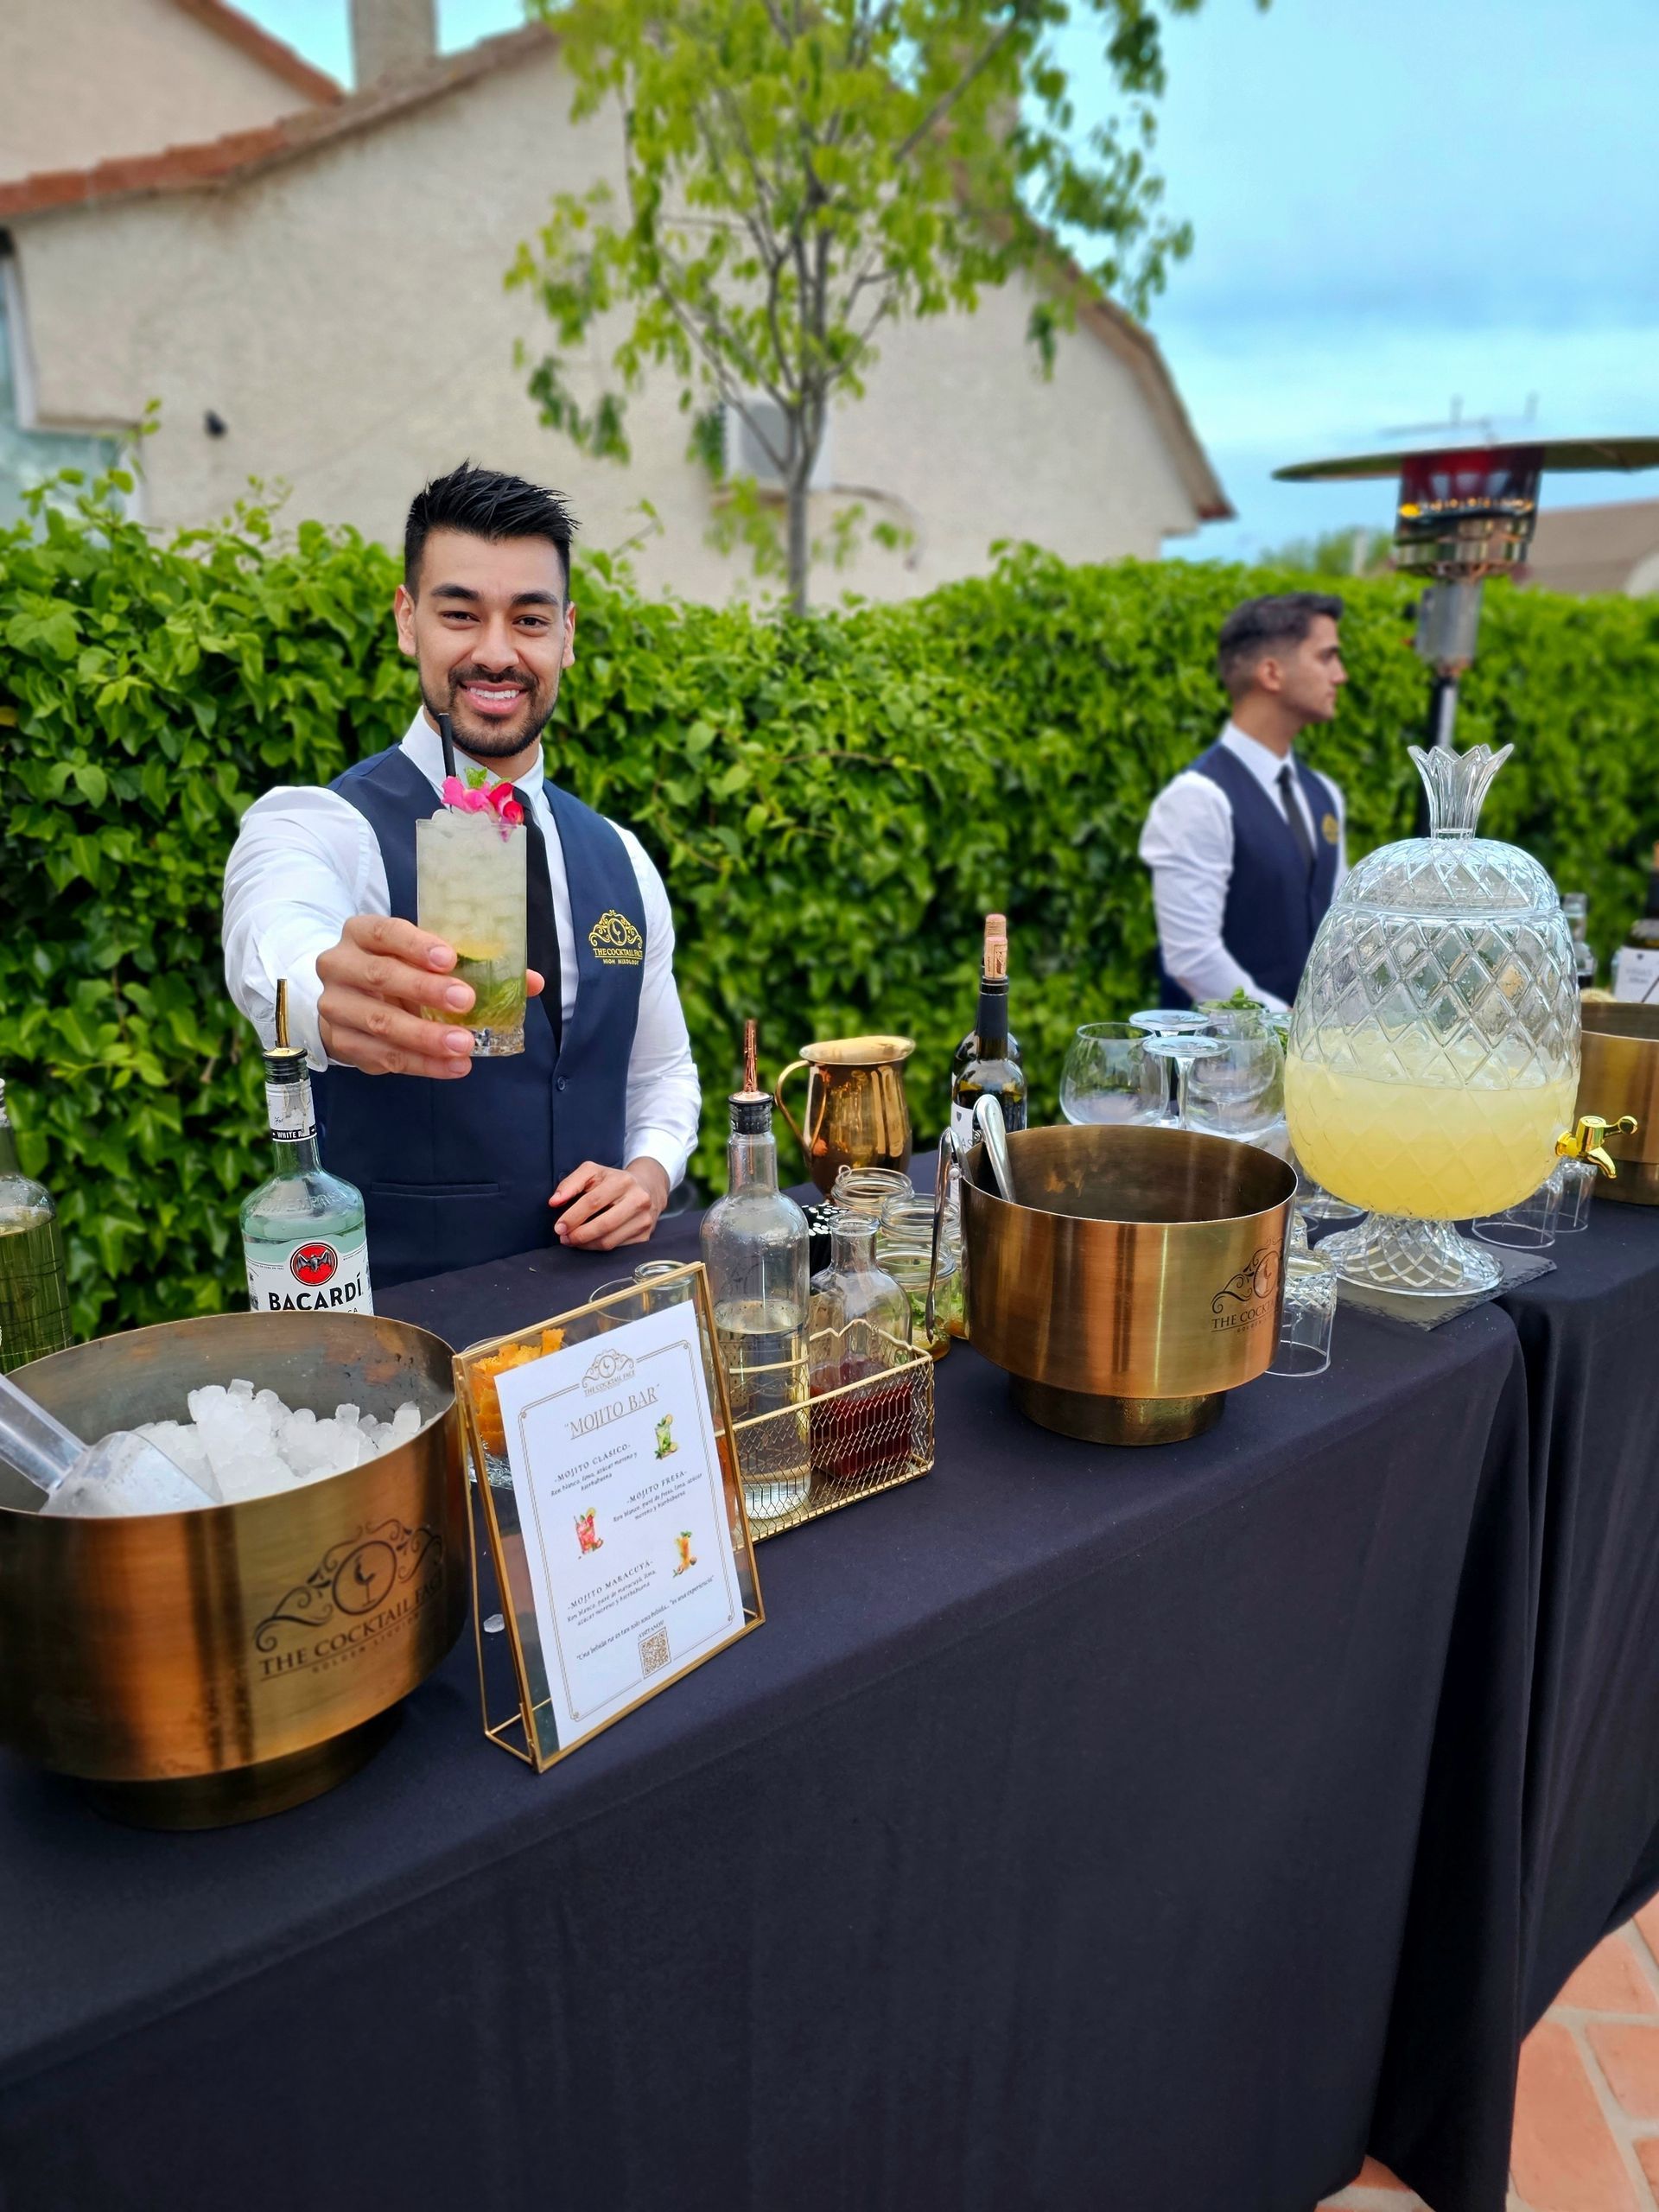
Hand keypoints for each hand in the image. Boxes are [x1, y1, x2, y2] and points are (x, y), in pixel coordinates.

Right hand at [315, 915, 542, 1078]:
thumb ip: (472, 966)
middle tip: (466, 1002)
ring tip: (465, 1046)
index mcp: (361, 933)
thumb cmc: (398, 971)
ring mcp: (335, 1006)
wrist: (347, 1000)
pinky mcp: (340, 1042)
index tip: (450, 959)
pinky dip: (420, 1063)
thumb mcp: (425, 959)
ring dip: (425, 1037)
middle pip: (380, 976)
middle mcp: (340, 965)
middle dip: (425, 991)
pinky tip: (451, 1066)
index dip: (417, 944)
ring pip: (380, 1022)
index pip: (384, 932)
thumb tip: (532, 983)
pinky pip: (381, 1056)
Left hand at [550, 1159, 669, 1249]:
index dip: (573, 1217)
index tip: (559, 1227)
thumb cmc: (612, 1182)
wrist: (647, 1189)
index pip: (593, 1202)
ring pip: (609, 1241)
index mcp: (623, 1181)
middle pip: (604, 1224)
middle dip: (579, 1235)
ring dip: (586, 1245)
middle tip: (564, 1238)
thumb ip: (570, 1184)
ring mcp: (644, 1220)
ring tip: (573, 1241)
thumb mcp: (592, 1173)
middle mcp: (638, 1200)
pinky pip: (617, 1249)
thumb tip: (554, 1201)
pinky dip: (598, 1248)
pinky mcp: (645, 1236)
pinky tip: (590, 1242)